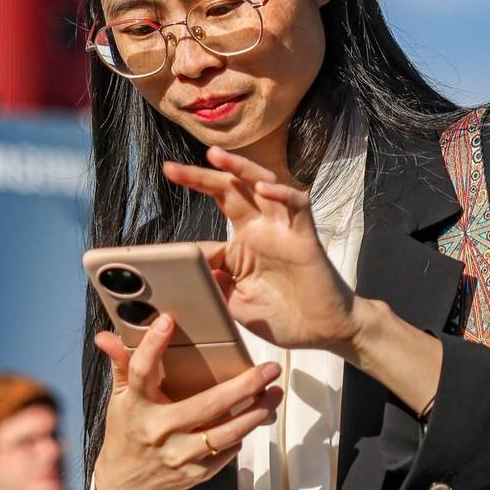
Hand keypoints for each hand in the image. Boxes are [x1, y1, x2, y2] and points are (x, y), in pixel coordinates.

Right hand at [90, 314, 282, 489]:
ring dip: (256, 413)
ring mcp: (178, 455)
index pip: (141, 372)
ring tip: (273, 394)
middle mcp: (158, 431)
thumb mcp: (120, 398)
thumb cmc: (127, 432)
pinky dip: (242, 434)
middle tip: (267, 369)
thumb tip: (106, 337)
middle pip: (206, 405)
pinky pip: (227, 451)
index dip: (153, 346)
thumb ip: (123, 365)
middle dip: (243, 386)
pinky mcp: (194, 473)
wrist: (126, 483)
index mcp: (136, 406)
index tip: (167, 322)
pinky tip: (254, 419)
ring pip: (226, 433)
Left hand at [163, 147, 360, 354]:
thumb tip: (190, 271)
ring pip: (263, 185)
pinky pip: (297, 205)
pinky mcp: (306, 237)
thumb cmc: (284, 318)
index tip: (164, 219)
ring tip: (214, 157)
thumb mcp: (236, 305)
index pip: (214, 215)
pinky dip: (282, 194)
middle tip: (171, 168)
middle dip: (201, 176)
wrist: (324, 332)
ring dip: (240, 169)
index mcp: (243, 243)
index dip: (193, 209)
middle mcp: (262, 229)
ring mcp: (283, 230)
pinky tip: (263, 188)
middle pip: (231, 189)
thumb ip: (215, 287)